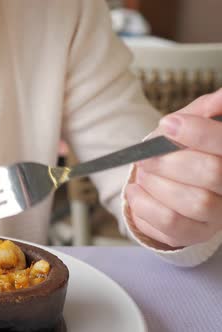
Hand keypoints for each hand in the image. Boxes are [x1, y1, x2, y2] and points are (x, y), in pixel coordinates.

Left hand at [125, 89, 221, 247]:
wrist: (164, 182)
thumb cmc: (181, 151)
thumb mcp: (191, 123)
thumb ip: (204, 109)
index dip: (199, 133)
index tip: (168, 124)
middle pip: (212, 173)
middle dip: (170, 161)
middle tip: (146, 156)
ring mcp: (216, 216)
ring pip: (193, 202)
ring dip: (157, 184)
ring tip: (142, 174)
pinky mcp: (193, 234)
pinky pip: (170, 223)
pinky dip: (144, 204)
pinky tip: (135, 191)